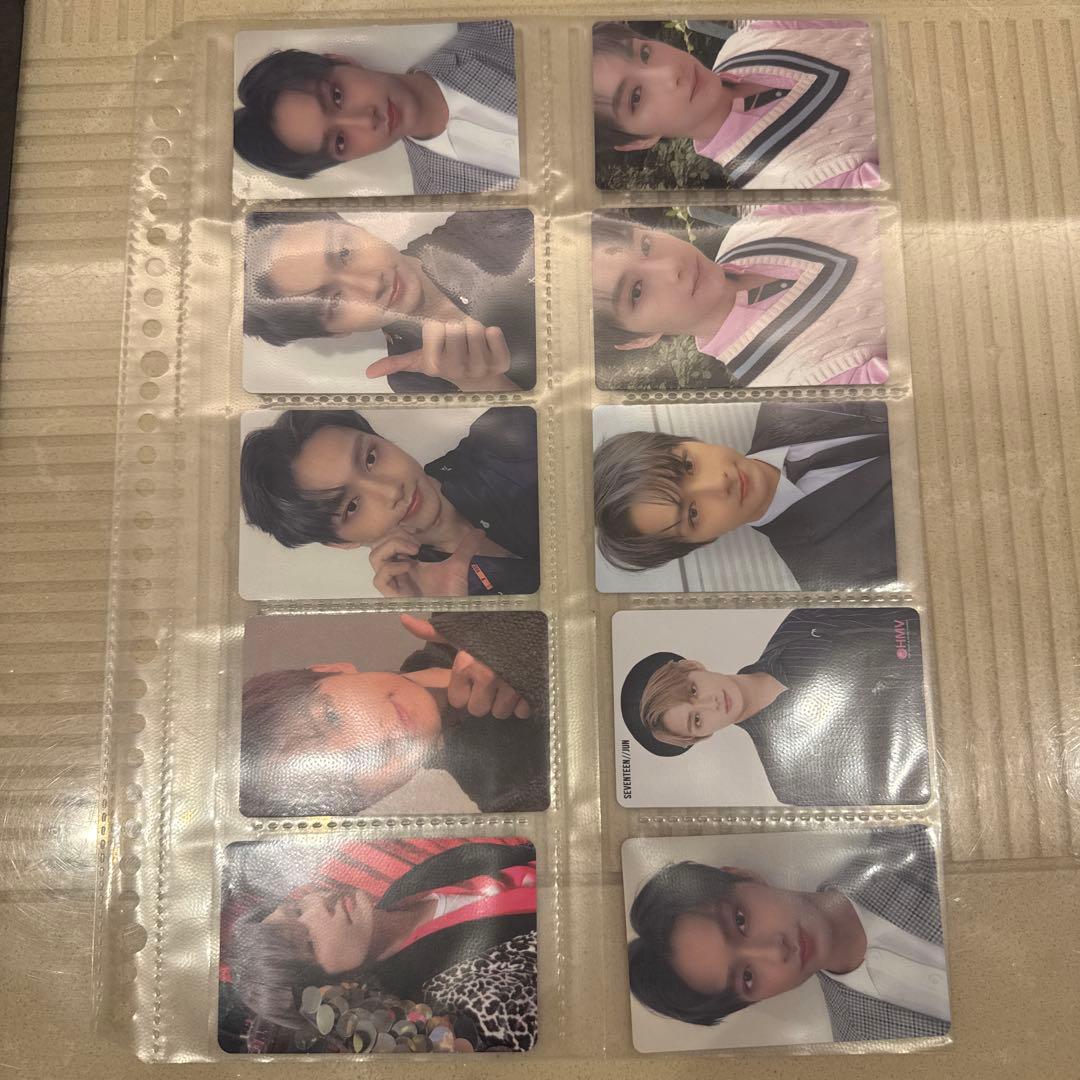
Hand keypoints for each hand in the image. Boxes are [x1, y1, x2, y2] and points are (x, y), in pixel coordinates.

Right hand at [365, 318, 513, 391]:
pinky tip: (488, 343)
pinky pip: (495, 333)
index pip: (433, 329)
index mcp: (435, 366)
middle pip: (455, 327)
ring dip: (474, 329)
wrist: (481, 381)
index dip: (437, 328)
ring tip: (472, 340)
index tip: (440, 337)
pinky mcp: (500, 363)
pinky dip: (493, 333)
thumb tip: (369, 372)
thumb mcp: (422, 362)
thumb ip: (397, 364)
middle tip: (459, 338)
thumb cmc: (448, 363)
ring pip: (475, 328)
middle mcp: (456, 369)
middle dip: (457, 327)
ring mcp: (480, 368)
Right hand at [370, 528, 484, 597]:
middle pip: (378, 545)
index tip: (415, 530)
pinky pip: (379, 579)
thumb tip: (480, 531)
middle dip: (394, 537)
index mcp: (408, 559)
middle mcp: (398, 569)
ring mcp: (395, 581)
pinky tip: (407, 567)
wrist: (456, 612)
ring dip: (391, 548)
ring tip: (413, 552)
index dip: (396, 530)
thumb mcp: (460, 564)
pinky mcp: (394, 595)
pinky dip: (390, 568)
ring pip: (375, 558)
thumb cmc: (453, 591)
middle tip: (415, 544)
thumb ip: (467, 547)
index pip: (389, 538)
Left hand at [400, 613, 531, 718]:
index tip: (472, 678)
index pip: (458, 700)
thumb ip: (434, 631)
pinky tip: (520, 688)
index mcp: (466, 663)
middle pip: (477, 710)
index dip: (464, 691)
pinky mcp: (530, 689)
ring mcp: (510, 684)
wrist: (529, 620)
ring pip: (499, 713)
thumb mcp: (462, 629)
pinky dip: (522, 703)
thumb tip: (403, 619)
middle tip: (489, 683)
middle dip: (483, 699)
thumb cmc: (490, 628)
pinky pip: (521, 711)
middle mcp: (486, 675)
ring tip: (505, 684)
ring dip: (502, 702)